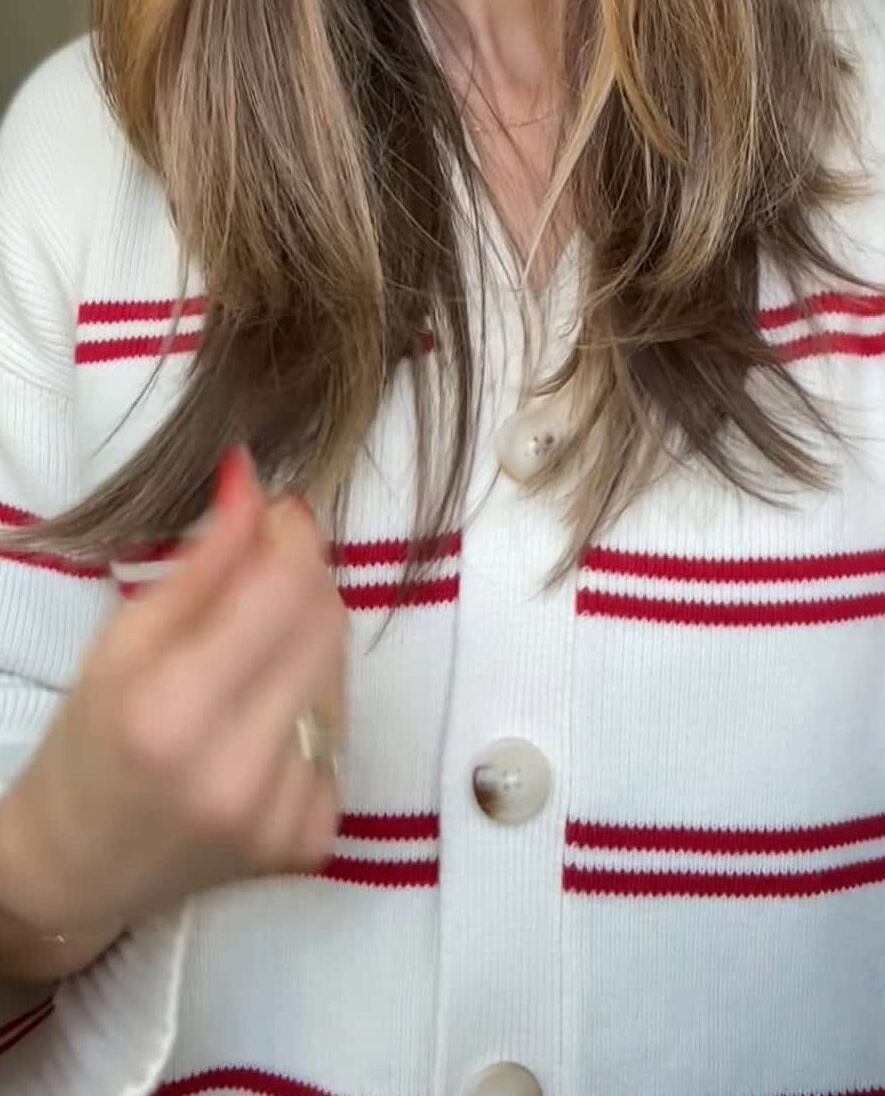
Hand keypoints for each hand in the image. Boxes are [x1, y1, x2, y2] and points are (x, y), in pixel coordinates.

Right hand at [0, 448, 344, 938]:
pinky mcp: (315, 838)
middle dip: (304, 578)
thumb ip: (205, 561)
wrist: (84, 866)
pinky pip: (341, 731)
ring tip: (254, 651)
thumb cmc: (93, 739)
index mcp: (172, 714)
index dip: (293, 536)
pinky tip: (266, 714)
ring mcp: (285, 815)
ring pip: (341, 672)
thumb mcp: (125, 638)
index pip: (284, 591)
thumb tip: (254, 477)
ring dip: (309, 639)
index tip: (281, 511)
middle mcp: (238, 773)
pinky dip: (312, 703)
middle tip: (267, 567)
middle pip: (325, 623)